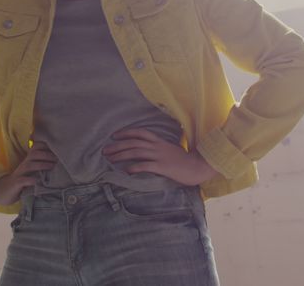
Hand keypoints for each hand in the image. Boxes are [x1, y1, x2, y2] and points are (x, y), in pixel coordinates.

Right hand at [0, 141, 56, 204]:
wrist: (4, 191)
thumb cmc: (23, 180)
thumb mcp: (32, 171)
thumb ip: (42, 165)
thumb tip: (60, 163)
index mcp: (29, 160)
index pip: (36, 147)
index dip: (46, 146)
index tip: (59, 148)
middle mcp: (24, 164)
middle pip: (34, 154)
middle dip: (47, 155)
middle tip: (59, 159)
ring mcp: (19, 173)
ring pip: (29, 165)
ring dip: (42, 165)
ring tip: (53, 167)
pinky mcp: (16, 183)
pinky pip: (23, 180)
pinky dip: (31, 180)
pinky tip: (38, 181)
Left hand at [102, 128, 217, 185]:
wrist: (199, 167)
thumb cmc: (185, 161)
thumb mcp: (171, 150)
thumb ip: (159, 149)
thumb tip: (148, 152)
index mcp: (159, 141)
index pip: (140, 133)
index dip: (126, 133)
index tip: (114, 136)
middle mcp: (158, 146)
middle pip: (134, 143)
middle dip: (118, 146)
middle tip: (105, 151)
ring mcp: (160, 156)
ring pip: (136, 152)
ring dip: (121, 155)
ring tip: (110, 159)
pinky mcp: (163, 167)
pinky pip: (146, 166)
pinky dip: (135, 167)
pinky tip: (126, 171)